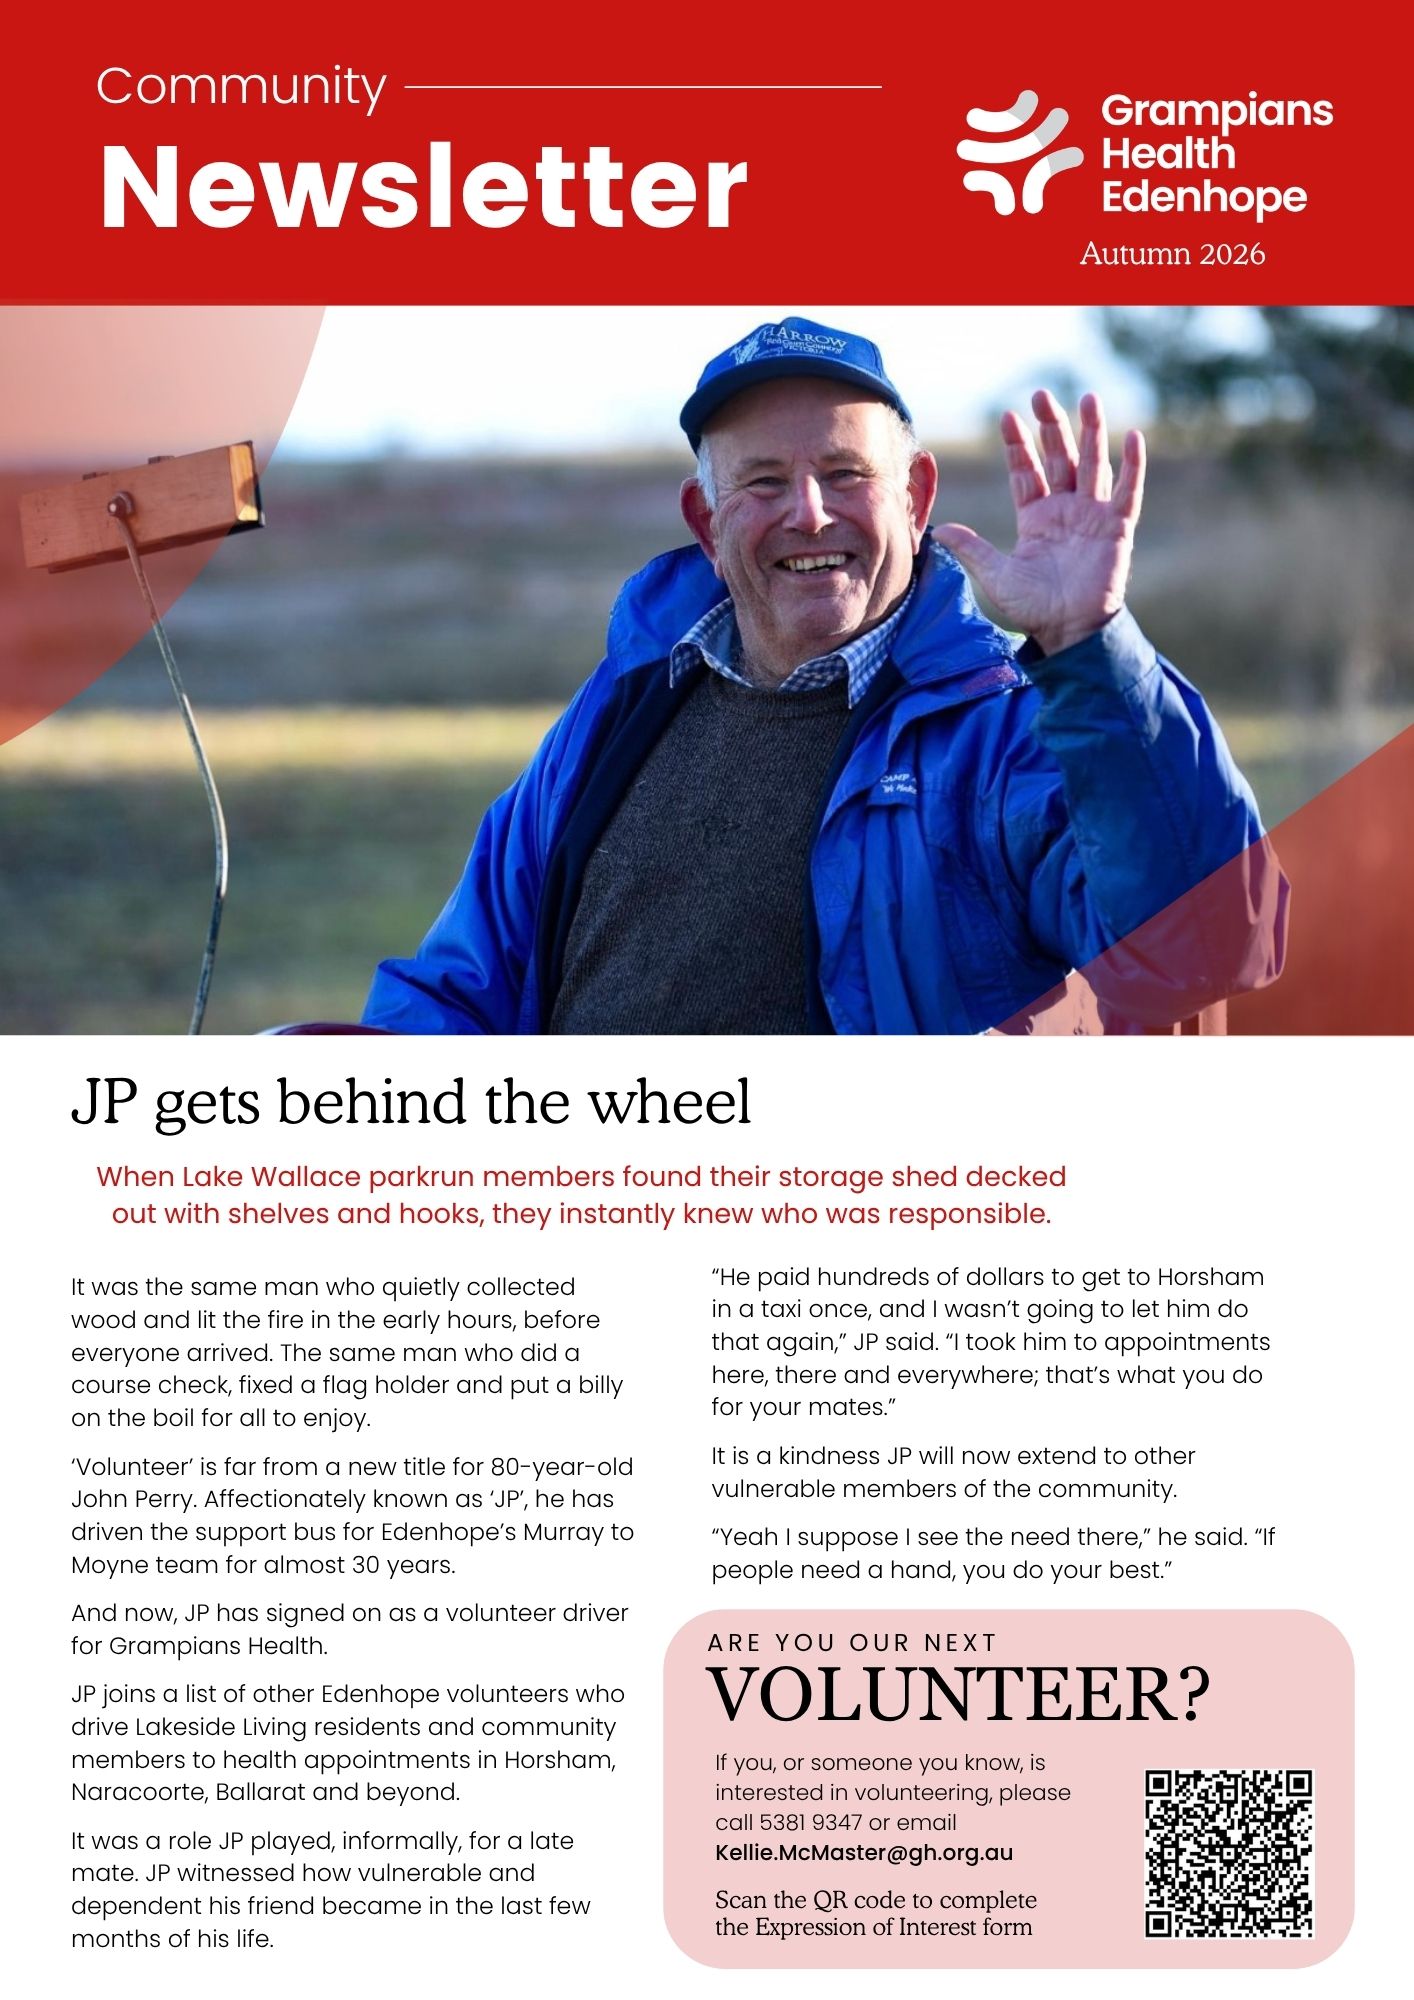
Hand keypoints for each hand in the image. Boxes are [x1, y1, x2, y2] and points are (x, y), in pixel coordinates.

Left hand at [934, 391, 1144, 656]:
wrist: (1069, 631)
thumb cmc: (1034, 607)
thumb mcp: (996, 576)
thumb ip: (972, 550)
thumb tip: (938, 530)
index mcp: (1036, 517)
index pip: (1026, 472)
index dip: (1017, 445)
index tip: (1007, 417)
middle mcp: (1065, 509)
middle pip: (1058, 457)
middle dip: (1050, 426)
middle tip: (1041, 394)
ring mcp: (1092, 515)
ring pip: (1092, 464)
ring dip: (1091, 432)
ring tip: (1089, 397)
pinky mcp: (1117, 528)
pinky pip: (1127, 491)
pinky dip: (1132, 466)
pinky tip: (1132, 437)